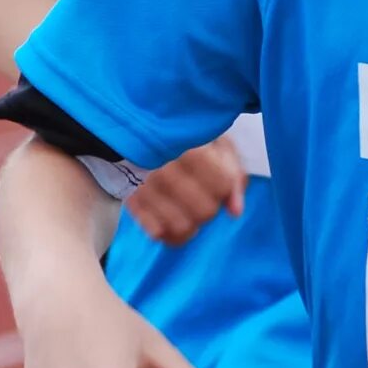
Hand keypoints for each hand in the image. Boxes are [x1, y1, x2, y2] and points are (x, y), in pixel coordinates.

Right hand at [123, 137, 246, 245]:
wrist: (137, 134)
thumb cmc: (186, 142)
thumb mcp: (216, 145)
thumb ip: (233, 175)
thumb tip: (235, 212)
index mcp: (190, 147)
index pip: (222, 186)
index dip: (224, 188)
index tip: (216, 178)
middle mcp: (165, 167)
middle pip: (205, 211)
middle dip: (207, 207)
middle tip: (199, 194)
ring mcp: (145, 186)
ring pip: (182, 228)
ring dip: (189, 223)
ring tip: (184, 207)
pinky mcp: (131, 201)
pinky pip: (157, 234)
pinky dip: (167, 231)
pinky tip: (168, 217)